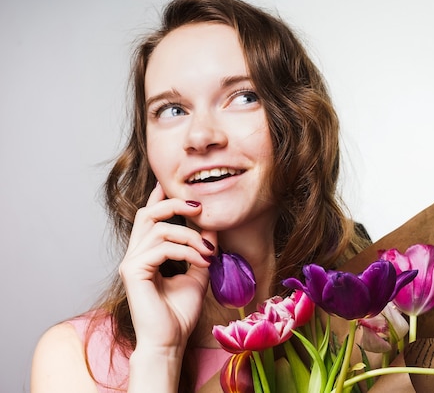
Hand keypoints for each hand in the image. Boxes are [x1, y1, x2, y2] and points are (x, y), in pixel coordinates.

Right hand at [119, 183, 214, 353]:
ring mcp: (131, 262)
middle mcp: (135, 254)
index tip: (171, 184)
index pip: (149, 218)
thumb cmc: (180, 311)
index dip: (159, 197)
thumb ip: (201, 247)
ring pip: (160, 229)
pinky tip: (202, 263)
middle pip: (148, 213)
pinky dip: (187, 251)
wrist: (170, 341)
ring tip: (209, 253)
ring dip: (191, 237)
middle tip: (200, 208)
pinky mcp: (132, 271)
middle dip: (175, 205)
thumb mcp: (198, 271)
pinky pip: (162, 248)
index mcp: (147, 253)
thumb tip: (210, 224)